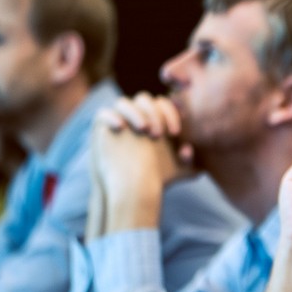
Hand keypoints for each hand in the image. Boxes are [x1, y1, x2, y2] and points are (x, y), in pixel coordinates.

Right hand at [89, 93, 187, 232]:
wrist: (130, 191)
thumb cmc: (156, 180)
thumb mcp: (178, 171)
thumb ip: (189, 162)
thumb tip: (187, 149)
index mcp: (157, 119)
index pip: (165, 105)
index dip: (172, 114)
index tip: (176, 133)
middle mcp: (138, 116)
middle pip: (145, 100)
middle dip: (153, 113)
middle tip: (158, 134)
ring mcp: (119, 120)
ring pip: (124, 103)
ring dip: (134, 112)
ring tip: (143, 129)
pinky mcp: (101, 127)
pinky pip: (103, 114)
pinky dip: (111, 117)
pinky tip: (121, 127)